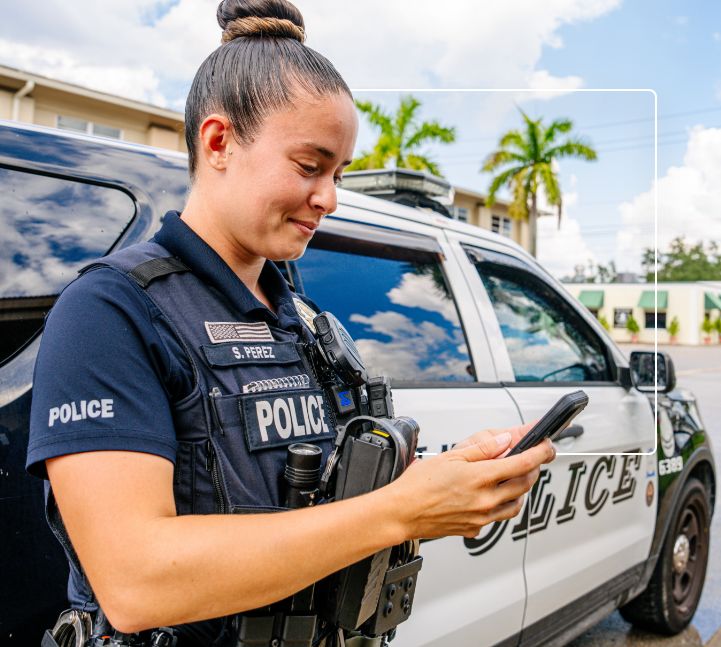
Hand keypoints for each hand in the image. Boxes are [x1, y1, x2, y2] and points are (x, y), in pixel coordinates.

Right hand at [391, 425, 554, 539]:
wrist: (402, 513)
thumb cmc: (418, 486)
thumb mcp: (451, 457)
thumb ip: (482, 449)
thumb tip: (504, 441)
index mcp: (480, 478)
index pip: (522, 463)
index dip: (539, 452)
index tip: (546, 446)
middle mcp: (485, 500)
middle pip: (524, 483)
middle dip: (533, 468)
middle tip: (531, 459)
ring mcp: (482, 517)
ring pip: (516, 503)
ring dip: (520, 489)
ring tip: (512, 478)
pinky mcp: (475, 529)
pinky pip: (497, 517)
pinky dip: (500, 505)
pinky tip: (490, 496)